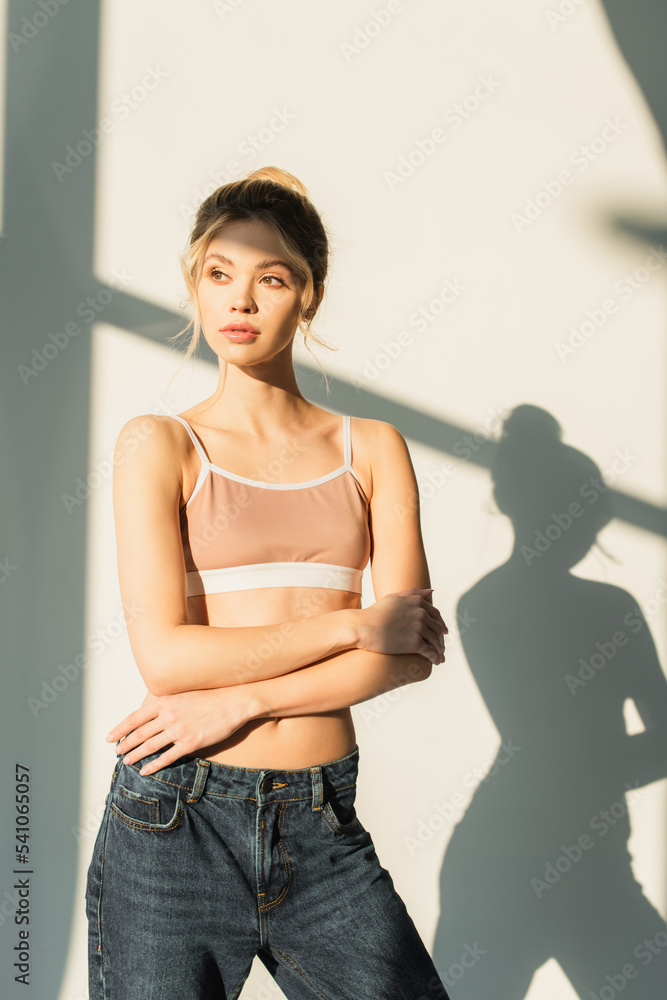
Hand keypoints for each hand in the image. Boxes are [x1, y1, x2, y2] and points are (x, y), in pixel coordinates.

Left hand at [104, 687, 264, 774]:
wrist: (233, 702)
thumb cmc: (209, 696)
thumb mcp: (183, 694)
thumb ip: (166, 703)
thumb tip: (151, 712)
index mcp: (164, 702)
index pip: (134, 718)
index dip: (119, 729)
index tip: (109, 737)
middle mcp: (168, 716)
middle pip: (139, 734)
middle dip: (125, 744)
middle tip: (117, 751)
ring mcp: (179, 730)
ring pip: (150, 747)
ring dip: (135, 755)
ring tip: (126, 761)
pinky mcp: (190, 743)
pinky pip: (167, 757)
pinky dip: (154, 766)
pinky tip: (145, 771)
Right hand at [357, 588, 447, 663]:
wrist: (364, 627)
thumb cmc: (375, 613)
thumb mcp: (394, 597)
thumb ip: (413, 593)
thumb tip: (432, 591)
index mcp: (417, 602)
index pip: (436, 615)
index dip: (441, 624)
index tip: (444, 632)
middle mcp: (421, 613)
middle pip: (437, 628)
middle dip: (441, 639)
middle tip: (441, 647)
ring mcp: (419, 628)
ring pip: (435, 641)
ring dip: (439, 650)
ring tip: (440, 657)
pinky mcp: (415, 642)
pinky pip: (430, 651)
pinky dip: (435, 657)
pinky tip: (436, 661)